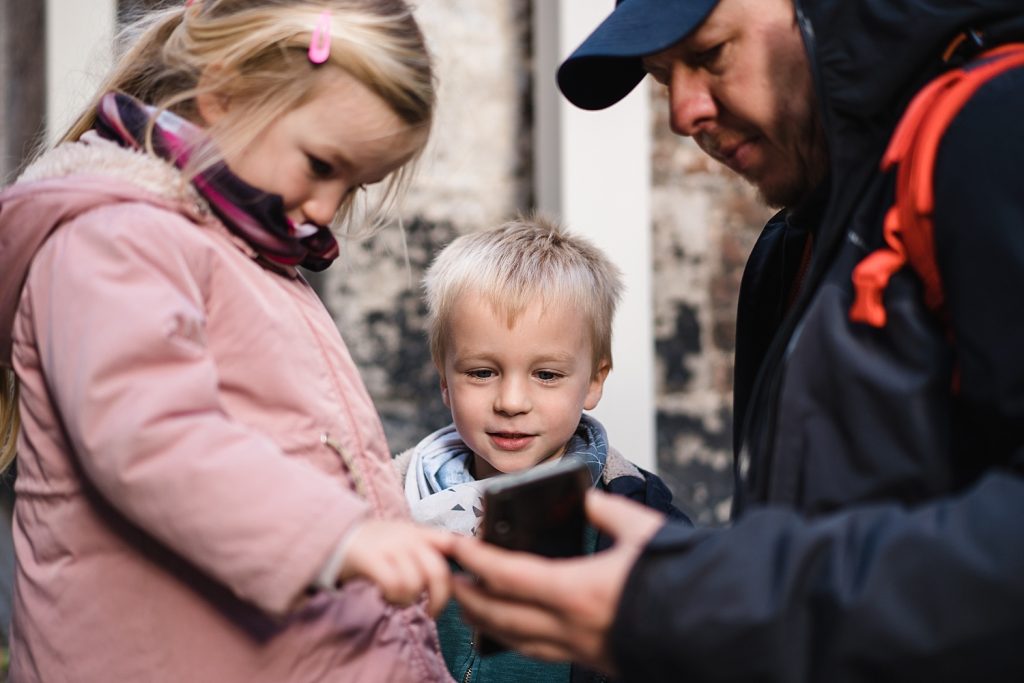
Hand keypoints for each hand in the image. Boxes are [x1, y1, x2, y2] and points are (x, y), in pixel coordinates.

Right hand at [339, 520, 455, 615]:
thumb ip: (427, 550)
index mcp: (421, 533)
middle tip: (432, 612)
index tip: (466, 585)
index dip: (467, 562)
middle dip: (439, 599)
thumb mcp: (404, 539)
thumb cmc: (375, 545)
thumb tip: (453, 574)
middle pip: (438, 572)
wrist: (336, 535)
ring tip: (396, 598)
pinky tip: (385, 596)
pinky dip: (392, 597)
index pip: (452, 543)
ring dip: (408, 600)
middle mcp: (409, 537)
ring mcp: (390, 546)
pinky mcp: (371, 558)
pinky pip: (394, 584)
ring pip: (415, 582)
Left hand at [450, 489, 664, 673]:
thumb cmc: (680, 580)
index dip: (475, 561)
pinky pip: (539, 652)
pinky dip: (515, 637)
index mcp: (577, 590)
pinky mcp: (591, 659)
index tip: (452, 547)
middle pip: (499, 615)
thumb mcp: (643, 532)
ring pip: (514, 639)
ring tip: (468, 601)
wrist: (711, 629)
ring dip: (484, 620)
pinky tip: (510, 627)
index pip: (508, 576)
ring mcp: (578, 648)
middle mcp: (570, 626)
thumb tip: (586, 499)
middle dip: (467, 596)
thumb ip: (609, 512)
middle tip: (447, 577)